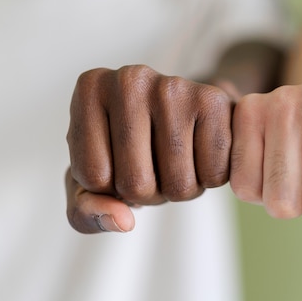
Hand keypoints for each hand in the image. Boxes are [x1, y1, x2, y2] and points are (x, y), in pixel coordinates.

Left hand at [66, 65, 232, 232]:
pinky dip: (210, 179)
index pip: (93, 178)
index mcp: (90, 89)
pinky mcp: (214, 100)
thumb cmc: (131, 149)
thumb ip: (86, 212)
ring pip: (178, 185)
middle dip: (148, 194)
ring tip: (177, 161)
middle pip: (136, 183)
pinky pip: (214, 174)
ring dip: (180, 191)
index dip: (110, 188)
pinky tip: (202, 154)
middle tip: (153, 167)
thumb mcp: (93, 184)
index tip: (119, 162)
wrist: (187, 113)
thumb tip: (123, 222)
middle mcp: (129, 79)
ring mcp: (174, 86)